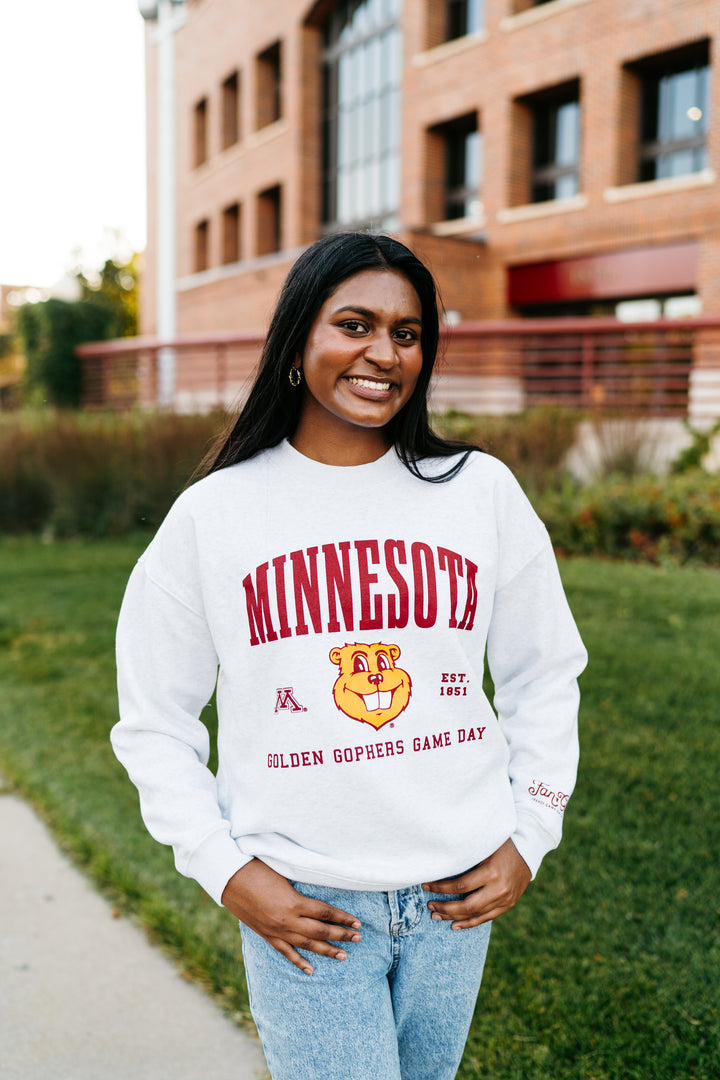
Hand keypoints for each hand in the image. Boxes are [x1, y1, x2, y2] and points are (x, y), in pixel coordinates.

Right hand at [221, 859, 361, 974]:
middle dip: (341, 935)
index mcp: (293, 903)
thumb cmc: (256, 866)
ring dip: (326, 951)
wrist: (227, 876)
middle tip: (358, 938)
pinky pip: (285, 952)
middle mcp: (287, 921)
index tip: (357, 921)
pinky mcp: (265, 935)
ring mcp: (275, 931)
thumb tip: (321, 886)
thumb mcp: (284, 872)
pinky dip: (299, 962)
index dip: (343, 918)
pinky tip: (310, 970)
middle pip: (320, 931)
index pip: (325, 913)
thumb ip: (302, 883)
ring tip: (344, 956)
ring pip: (306, 945)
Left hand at [422, 839, 531, 929]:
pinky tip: (455, 925)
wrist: (528, 849)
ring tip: (436, 916)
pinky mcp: (508, 904)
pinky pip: (486, 918)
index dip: (440, 888)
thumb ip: (466, 854)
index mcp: (491, 872)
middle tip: (430, 906)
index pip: (460, 886)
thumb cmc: (501, 842)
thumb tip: (439, 860)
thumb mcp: (484, 844)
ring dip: (454, 917)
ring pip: (475, 914)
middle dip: (445, 907)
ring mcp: (505, 899)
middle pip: (467, 905)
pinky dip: (470, 923)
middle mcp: (498, 889)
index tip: (426, 885)